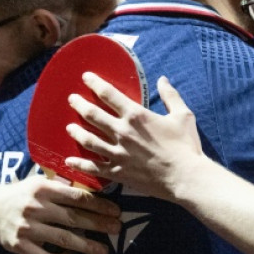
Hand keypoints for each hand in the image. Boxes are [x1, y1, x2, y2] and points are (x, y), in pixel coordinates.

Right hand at [0, 175, 120, 253]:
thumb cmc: (22, 194)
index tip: (115, 210)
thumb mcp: (39, 182)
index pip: (77, 197)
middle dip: (99, 224)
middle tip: (117, 229)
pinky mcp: (19, 246)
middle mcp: (35, 208)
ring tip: (104, 251)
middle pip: (73, 218)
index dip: (99, 204)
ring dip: (87, 246)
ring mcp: (27, 228)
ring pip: (63, 239)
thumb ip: (62, 186)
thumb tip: (93, 188)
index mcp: (42, 188)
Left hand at [64, 73, 206, 201]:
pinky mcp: (118, 172)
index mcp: (136, 115)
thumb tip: (163, 79)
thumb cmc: (185, 146)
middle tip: (71, 99)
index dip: (95, 83)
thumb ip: (170, 96)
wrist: (185, 177)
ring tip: (68, 127)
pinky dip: (79, 164)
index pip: (109, 94)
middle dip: (79, 104)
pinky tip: (69, 161)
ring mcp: (117, 153)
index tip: (85, 77)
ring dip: (76, 132)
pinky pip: (93, 168)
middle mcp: (122, 132)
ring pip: (88, 140)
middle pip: (93, 115)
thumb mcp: (182, 115)